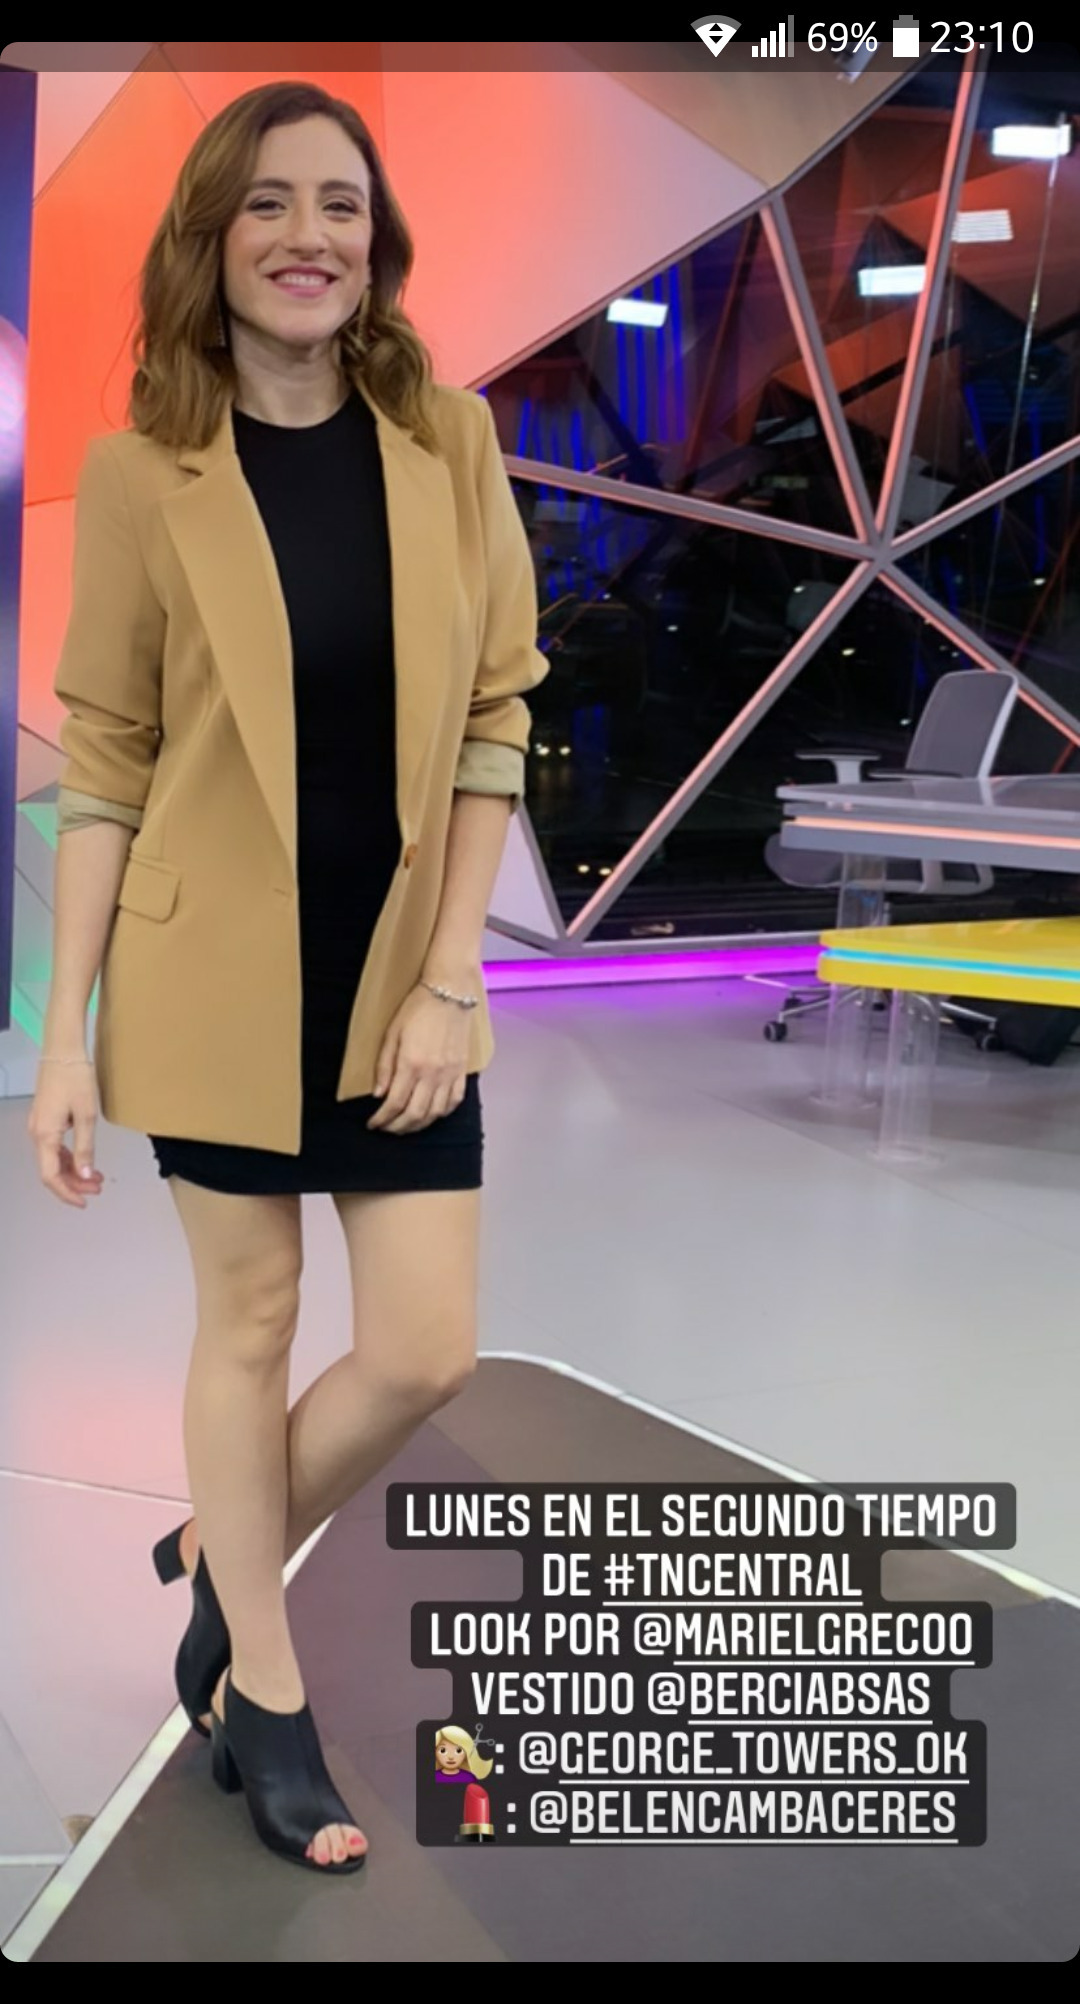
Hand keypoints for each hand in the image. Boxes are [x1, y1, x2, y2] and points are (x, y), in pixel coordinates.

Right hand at [28, 1058, 104, 1207]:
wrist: (63, 1049)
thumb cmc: (76, 1078)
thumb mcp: (87, 1115)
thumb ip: (85, 1147)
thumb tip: (86, 1175)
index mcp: (45, 1135)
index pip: (50, 1176)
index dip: (67, 1193)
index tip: (85, 1201)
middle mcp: (37, 1133)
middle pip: (51, 1170)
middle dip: (74, 1183)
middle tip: (99, 1187)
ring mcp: (38, 1125)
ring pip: (52, 1159)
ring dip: (73, 1170)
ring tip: (97, 1176)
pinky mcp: (44, 1118)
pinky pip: (53, 1146)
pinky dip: (67, 1157)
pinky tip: (84, 1158)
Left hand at [367, 982, 472, 1133]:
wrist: (450, 992)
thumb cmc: (418, 1008)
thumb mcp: (392, 1033)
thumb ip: (384, 1066)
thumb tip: (379, 1093)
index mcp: (411, 1063)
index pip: (394, 1103)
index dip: (382, 1119)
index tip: (373, 1123)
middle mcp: (432, 1073)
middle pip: (414, 1114)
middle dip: (398, 1127)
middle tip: (387, 1129)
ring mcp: (449, 1073)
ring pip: (435, 1113)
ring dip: (419, 1125)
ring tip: (406, 1125)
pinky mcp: (461, 1070)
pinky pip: (454, 1101)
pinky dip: (442, 1113)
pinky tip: (432, 1114)